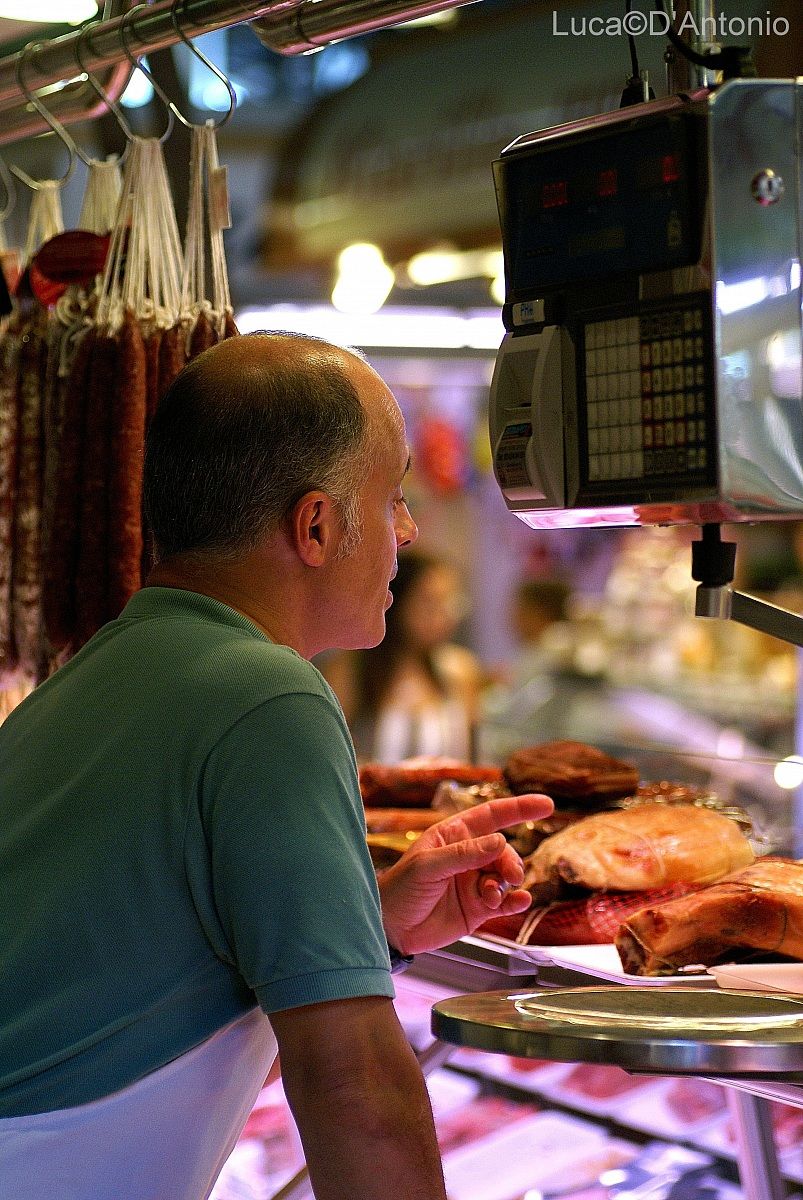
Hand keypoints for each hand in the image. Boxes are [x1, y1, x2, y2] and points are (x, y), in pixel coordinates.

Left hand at [377, 794, 552, 955]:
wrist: (390, 929)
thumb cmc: (400, 889)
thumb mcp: (428, 866)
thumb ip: (464, 854)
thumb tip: (500, 840)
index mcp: (454, 835)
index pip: (492, 815)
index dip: (520, 808)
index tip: (547, 804)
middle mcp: (468, 856)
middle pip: (504, 850)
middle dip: (511, 862)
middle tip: (509, 877)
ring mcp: (475, 882)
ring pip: (507, 876)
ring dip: (506, 885)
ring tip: (489, 898)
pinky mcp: (479, 908)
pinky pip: (506, 901)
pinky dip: (516, 901)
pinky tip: (519, 903)